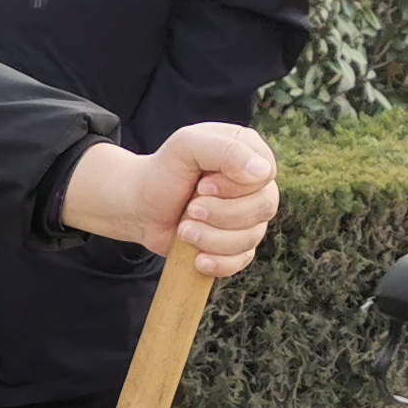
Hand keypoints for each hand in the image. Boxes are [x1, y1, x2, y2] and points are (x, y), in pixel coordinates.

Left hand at [58, 124, 280, 277]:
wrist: (140, 206)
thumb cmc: (163, 171)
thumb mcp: (186, 146)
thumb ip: (224, 150)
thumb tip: (263, 173)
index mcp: (249, 151)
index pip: (266, 174)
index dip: (235, 187)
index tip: (201, 187)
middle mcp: (255, 185)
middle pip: (264, 207)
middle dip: (222, 214)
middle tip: (190, 210)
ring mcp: (249, 217)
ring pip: (252, 237)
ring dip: (212, 238)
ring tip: (183, 230)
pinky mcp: (237, 245)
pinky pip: (242, 261)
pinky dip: (217, 262)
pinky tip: (197, 259)